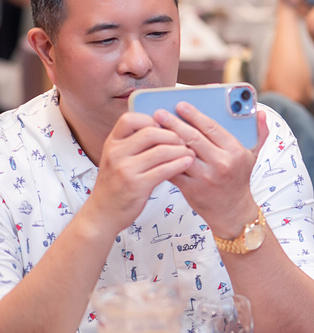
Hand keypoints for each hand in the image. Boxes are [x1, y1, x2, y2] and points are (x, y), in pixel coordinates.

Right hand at [86, 111, 195, 234]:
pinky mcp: (136, 185)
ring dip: (180, 150)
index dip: (151, 120)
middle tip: (185, 140)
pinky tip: (188, 162)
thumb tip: (163, 125)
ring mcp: (125, 169)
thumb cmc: (116, 184)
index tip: (165, 127)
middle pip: (150, 132)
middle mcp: (116, 153)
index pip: (130, 119)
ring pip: (161, 151)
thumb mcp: (117, 158)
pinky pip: (164, 170)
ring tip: (191, 152)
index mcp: (112, 143)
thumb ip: (134, 143)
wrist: (103, 214)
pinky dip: (180, 164)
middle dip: (172, 135)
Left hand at [152, 102, 269, 237]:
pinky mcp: (191, 188)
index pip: (212, 127)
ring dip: (165, 140)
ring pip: (181, 153)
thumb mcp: (253, 155)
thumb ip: (260, 132)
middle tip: (160, 112)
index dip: (194, 114)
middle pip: (193, 138)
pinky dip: (164, 159)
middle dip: (174, 123)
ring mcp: (205, 177)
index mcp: (235, 151)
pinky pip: (174, 170)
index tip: (181, 105)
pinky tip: (155, 150)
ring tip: (153, 129)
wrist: (233, 210)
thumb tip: (262, 113)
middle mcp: (221, 163)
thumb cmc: (240, 179)